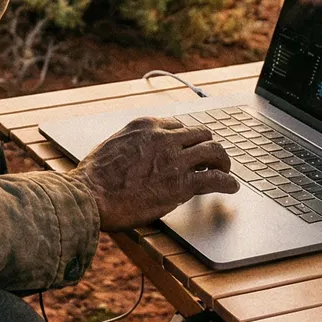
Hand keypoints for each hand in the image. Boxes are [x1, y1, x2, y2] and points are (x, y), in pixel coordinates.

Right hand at [71, 116, 239, 230]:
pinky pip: (215, 178)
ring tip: (226, 170)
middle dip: (208, 145)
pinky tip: (232, 187)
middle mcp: (164, 137)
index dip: (187, 139)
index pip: (178, 125)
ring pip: (213, 151)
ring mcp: (175, 159)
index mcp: (146, 125)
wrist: (89, 195)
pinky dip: (228, 182)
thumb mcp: (113, 145)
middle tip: (213, 158)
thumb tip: (141, 153)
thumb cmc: (94, 177)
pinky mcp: (181, 183)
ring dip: (223, 161)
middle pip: (200, 133)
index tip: (190, 148)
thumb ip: (133, 144)